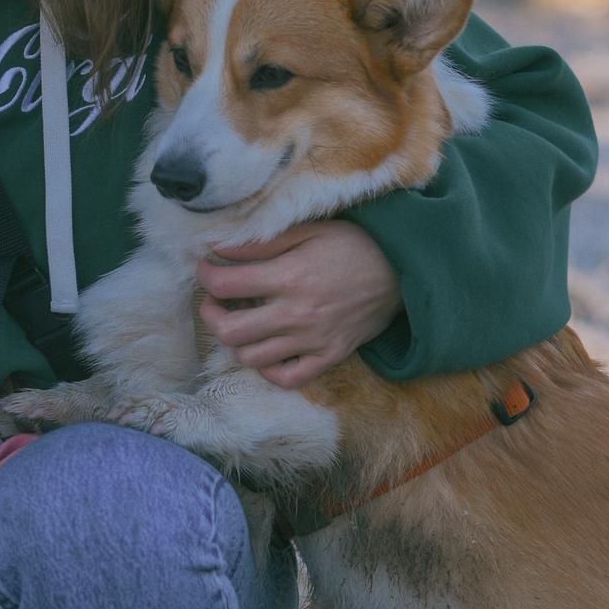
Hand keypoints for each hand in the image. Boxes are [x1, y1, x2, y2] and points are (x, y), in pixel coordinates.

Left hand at [195, 219, 402, 387]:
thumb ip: (261, 242)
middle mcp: (296, 314)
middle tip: (217, 300)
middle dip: (212, 314)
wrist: (403, 270)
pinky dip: (269, 369)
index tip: (207, 268)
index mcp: (289, 278)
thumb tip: (218, 247)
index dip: (205, 275)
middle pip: (230, 331)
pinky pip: (287, 378)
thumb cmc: (354, 244)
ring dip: (238, 340)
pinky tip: (268, 348)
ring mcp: (313, 341)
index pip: (225, 284)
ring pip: (252, 358)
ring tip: (244, 320)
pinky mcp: (329, 357)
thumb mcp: (308, 231)